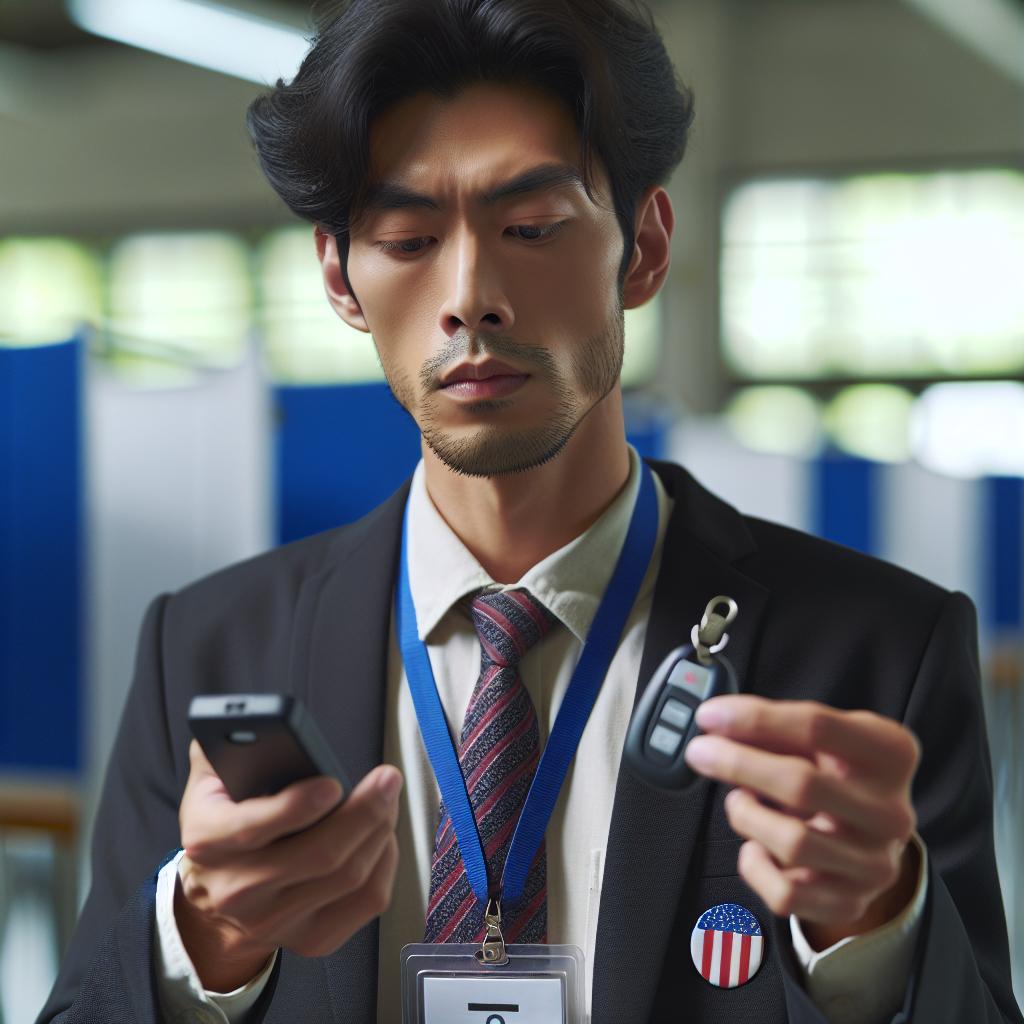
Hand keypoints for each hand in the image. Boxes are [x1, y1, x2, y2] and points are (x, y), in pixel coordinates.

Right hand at [175, 740, 402, 990]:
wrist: (217, 889)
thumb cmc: (227, 814)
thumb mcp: (213, 772)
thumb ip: (232, 742)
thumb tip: (268, 721)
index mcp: (207, 841)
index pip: (250, 829)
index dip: (295, 807)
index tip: (332, 784)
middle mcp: (235, 891)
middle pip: (318, 856)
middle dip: (364, 812)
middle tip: (387, 779)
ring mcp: (273, 922)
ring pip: (348, 876)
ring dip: (379, 830)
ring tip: (387, 798)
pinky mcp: (310, 939)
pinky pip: (366, 901)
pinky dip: (386, 862)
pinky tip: (383, 834)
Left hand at [684, 696, 920, 949]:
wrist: (869, 837)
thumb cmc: (835, 775)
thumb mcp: (820, 740)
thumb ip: (774, 727)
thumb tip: (717, 721)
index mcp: (891, 754)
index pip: (817, 727)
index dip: (754, 718)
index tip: (710, 716)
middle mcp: (891, 812)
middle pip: (802, 784)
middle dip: (737, 764)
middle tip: (701, 753)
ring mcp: (874, 863)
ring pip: (792, 842)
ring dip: (746, 815)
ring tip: (739, 801)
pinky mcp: (849, 902)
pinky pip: (784, 892)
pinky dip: (754, 864)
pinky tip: (754, 844)